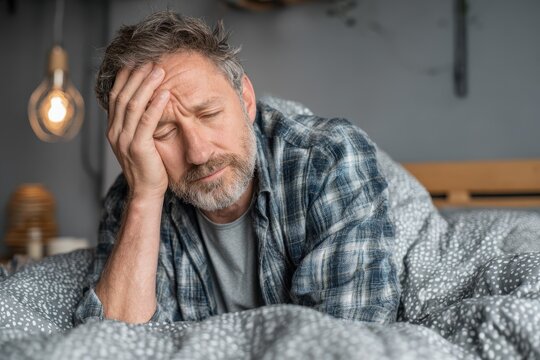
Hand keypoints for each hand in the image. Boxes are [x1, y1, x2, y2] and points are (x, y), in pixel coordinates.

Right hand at [107, 63, 169, 200]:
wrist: (146, 192)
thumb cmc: (147, 167)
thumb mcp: (138, 141)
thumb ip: (138, 124)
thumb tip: (147, 103)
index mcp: (113, 129)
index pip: (116, 96)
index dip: (125, 78)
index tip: (137, 62)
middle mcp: (115, 132)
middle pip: (123, 96)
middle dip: (136, 76)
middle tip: (151, 61)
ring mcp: (124, 139)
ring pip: (133, 105)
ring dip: (147, 85)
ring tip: (159, 70)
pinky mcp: (138, 147)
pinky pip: (146, 121)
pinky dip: (156, 105)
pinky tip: (165, 93)